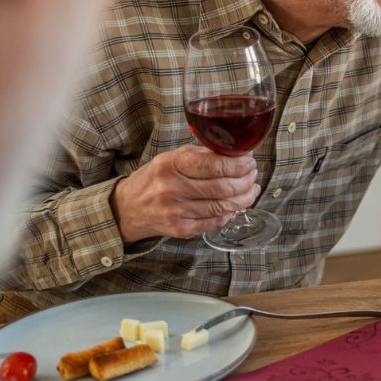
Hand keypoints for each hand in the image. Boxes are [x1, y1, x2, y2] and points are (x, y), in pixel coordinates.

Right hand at [110, 145, 259, 242]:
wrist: (127, 207)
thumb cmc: (155, 178)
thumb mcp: (173, 158)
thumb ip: (203, 154)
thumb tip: (239, 151)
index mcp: (171, 164)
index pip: (214, 164)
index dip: (239, 164)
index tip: (249, 160)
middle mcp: (172, 188)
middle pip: (223, 187)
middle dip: (246, 180)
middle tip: (253, 174)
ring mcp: (176, 211)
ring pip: (223, 206)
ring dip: (244, 198)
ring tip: (251, 189)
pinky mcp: (180, 229)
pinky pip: (214, 222)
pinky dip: (230, 213)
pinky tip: (236, 205)